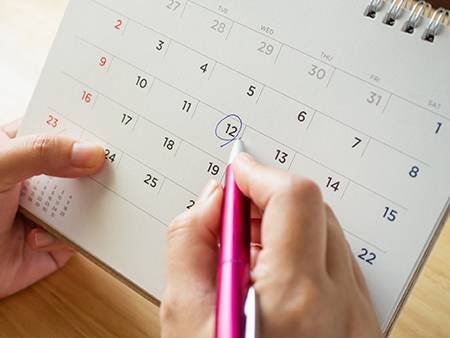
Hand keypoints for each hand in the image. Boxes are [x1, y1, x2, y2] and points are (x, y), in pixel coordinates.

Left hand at [0, 119, 104, 298]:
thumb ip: (41, 153)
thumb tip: (91, 153)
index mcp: (21, 149)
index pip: (61, 128)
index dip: (86, 126)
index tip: (113, 126)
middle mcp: (39, 177)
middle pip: (82, 164)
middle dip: (97, 166)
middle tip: (115, 164)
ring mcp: (50, 208)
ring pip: (89, 198)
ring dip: (88, 204)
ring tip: (76, 206)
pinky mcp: (58, 239)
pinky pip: (82, 233)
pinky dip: (68, 237)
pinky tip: (37, 239)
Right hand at [161, 153, 381, 337]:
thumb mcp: (183, 320)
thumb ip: (188, 244)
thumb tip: (211, 201)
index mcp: (295, 299)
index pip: (294, 199)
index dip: (259, 174)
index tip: (235, 173)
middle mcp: (340, 304)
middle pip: (314, 209)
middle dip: (267, 199)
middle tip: (233, 216)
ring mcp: (358, 315)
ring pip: (326, 233)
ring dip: (284, 226)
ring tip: (246, 254)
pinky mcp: (360, 322)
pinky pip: (335, 263)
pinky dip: (301, 252)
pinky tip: (271, 276)